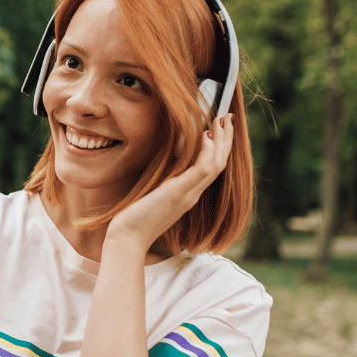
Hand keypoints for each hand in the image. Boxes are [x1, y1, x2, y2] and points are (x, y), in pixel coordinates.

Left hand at [105, 114, 234, 251]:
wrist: (127, 238)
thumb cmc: (134, 218)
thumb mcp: (152, 194)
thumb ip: (162, 181)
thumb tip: (163, 162)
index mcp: (188, 194)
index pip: (211, 168)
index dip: (218, 148)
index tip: (218, 129)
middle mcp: (192, 194)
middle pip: (219, 163)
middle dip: (226, 139)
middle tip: (228, 117)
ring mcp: (188, 194)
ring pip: (216, 164)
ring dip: (222, 141)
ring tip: (222, 120)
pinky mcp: (178, 193)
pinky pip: (202, 169)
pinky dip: (207, 151)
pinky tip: (205, 136)